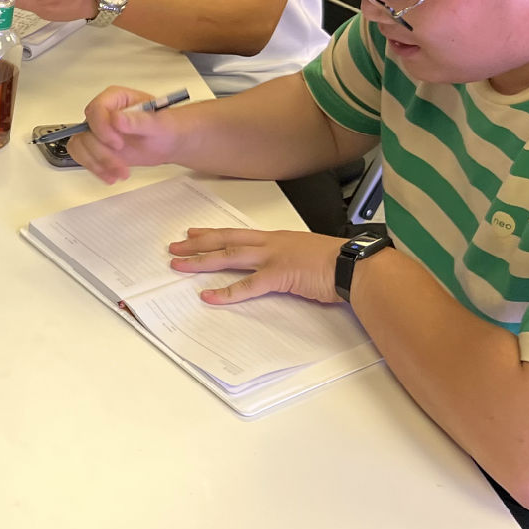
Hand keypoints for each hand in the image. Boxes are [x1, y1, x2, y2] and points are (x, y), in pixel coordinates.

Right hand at [68, 85, 183, 183]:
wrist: (168, 141)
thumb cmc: (165, 126)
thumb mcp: (158, 123)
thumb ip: (138, 120)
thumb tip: (116, 118)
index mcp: (115, 98)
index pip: (96, 110)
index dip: (102, 129)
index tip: (118, 144)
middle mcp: (103, 113)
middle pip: (86, 132)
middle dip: (101, 152)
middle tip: (120, 165)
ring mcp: (98, 130)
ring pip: (81, 146)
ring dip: (97, 164)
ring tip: (119, 173)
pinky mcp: (97, 146)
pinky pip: (84, 157)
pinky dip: (95, 169)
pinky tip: (111, 176)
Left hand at [165, 227, 342, 305]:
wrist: (354, 265)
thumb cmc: (337, 261)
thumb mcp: (307, 254)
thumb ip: (289, 258)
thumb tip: (283, 267)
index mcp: (277, 238)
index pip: (238, 233)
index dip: (213, 233)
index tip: (193, 232)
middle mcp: (270, 243)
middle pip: (226, 241)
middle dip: (198, 244)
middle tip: (174, 247)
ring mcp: (273, 258)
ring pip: (229, 257)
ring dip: (202, 261)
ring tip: (179, 265)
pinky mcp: (279, 276)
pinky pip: (247, 286)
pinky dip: (226, 292)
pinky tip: (208, 296)